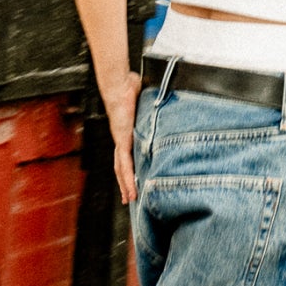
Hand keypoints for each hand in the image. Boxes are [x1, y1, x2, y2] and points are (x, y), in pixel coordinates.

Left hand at [106, 72, 142, 203]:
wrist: (120, 85)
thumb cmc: (129, 87)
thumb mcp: (145, 98)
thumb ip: (152, 102)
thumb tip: (164, 96)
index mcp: (127, 132)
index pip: (127, 154)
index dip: (128, 167)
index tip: (134, 178)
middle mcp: (122, 140)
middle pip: (122, 166)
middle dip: (125, 182)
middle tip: (129, 197)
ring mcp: (121, 141)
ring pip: (122, 169)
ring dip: (126, 185)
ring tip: (130, 199)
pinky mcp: (122, 142)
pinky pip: (125, 165)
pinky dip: (127, 179)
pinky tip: (130, 190)